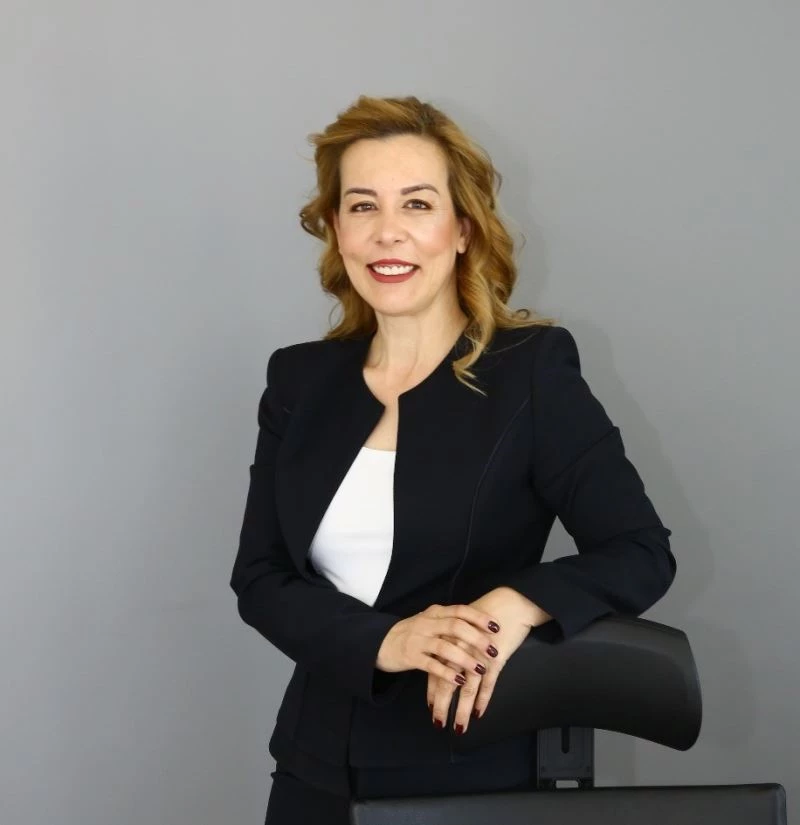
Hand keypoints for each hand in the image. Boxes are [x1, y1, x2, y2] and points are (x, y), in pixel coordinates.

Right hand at [376, 603, 500, 688]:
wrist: (381, 642)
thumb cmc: (413, 633)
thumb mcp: (431, 622)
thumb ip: (450, 623)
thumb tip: (481, 628)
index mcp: (435, 613)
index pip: (460, 611)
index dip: (479, 618)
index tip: (497, 627)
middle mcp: (427, 623)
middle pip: (455, 627)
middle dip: (477, 639)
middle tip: (493, 650)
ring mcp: (418, 640)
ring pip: (445, 647)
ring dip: (465, 658)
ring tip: (480, 669)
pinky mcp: (411, 657)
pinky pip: (431, 665)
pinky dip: (447, 673)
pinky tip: (460, 681)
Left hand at [427, 588, 549, 734]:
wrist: (510, 604)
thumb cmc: (486, 614)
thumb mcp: (464, 627)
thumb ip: (452, 643)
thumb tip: (443, 662)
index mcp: (449, 640)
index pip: (435, 670)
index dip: (432, 691)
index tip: (430, 708)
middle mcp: (460, 649)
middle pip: (446, 683)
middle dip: (442, 706)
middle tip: (439, 724)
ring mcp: (477, 655)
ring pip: (466, 689)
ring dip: (461, 710)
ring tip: (459, 727)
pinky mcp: (495, 660)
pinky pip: (487, 685)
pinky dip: (482, 700)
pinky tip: (478, 714)